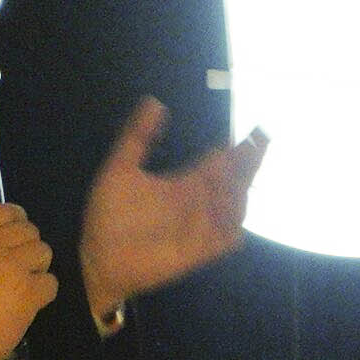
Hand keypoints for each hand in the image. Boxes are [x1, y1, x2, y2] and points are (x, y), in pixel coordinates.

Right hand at [0, 201, 55, 359]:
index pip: (5, 211)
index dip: (17, 219)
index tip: (18, 230)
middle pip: (29, 230)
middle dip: (28, 245)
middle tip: (22, 263)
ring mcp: (14, 267)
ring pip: (43, 252)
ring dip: (38, 267)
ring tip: (26, 282)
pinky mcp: (29, 292)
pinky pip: (51, 283)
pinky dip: (44, 292)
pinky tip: (31, 301)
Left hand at [79, 99, 267, 318]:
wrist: (100, 258)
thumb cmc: (109, 216)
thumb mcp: (119, 169)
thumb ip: (137, 137)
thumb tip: (154, 101)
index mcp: (184, 183)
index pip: (220, 161)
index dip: (239, 147)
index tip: (256, 131)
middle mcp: (199, 202)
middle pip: (235, 180)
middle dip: (249, 163)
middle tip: (260, 144)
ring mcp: (202, 227)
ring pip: (237, 207)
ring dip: (241, 193)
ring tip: (238, 178)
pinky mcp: (200, 251)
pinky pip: (228, 239)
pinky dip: (235, 227)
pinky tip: (232, 216)